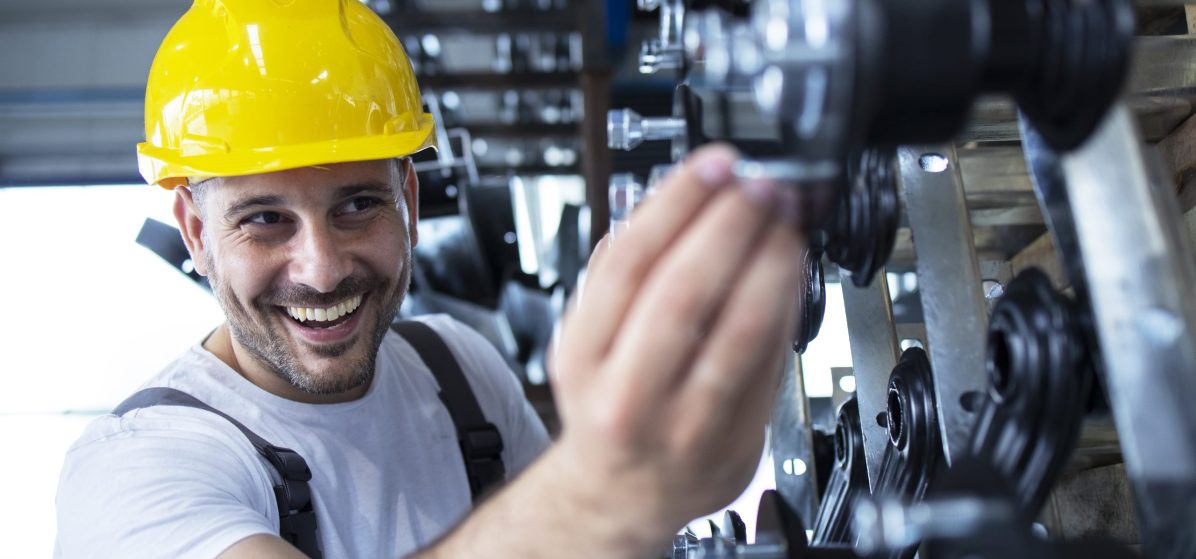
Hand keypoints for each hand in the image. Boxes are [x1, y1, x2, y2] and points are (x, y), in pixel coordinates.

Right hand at [548, 144, 806, 547]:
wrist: (622, 494)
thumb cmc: (609, 407)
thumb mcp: (584, 341)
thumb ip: (616, 277)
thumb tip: (673, 201)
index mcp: (582, 358)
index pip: (629, 263)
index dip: (678, 202)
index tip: (714, 165)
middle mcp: (628, 394)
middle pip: (684, 291)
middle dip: (731, 225)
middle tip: (760, 186)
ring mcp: (685, 424)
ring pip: (739, 330)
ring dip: (771, 261)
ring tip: (784, 222)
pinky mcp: (736, 441)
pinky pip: (770, 361)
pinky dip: (787, 306)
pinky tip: (790, 271)